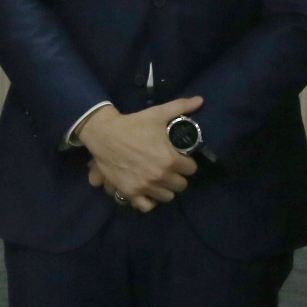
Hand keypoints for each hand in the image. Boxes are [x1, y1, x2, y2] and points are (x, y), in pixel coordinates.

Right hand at [79, 98, 202, 211]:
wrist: (105, 134)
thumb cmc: (134, 124)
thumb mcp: (158, 113)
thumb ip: (181, 107)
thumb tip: (200, 100)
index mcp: (170, 159)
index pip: (191, 169)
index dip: (188, 163)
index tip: (181, 159)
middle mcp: (160, 176)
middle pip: (181, 185)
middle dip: (178, 176)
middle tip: (171, 169)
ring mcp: (145, 186)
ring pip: (167, 197)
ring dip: (166, 189)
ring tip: (161, 180)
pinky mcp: (131, 192)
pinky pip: (147, 206)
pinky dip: (150, 201)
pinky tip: (149, 192)